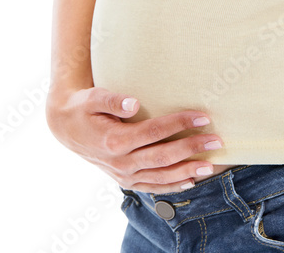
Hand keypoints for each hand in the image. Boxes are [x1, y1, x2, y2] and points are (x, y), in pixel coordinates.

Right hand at [45, 86, 223, 194]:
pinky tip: (191, 181)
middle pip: (163, 157)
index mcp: (114, 140)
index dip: (179, 123)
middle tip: (216, 140)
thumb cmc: (83, 107)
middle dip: (192, 148)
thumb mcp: (92, 97)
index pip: (154, 132)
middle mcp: (121, 162)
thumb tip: (133, 104)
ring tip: (212, 166)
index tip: (202, 116)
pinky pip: (153, 187)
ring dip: (188, 172)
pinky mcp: (126, 180)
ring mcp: (124, 175)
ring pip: (161, 177)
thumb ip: (112, 100)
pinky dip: (173, 186)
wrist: (66, 128)